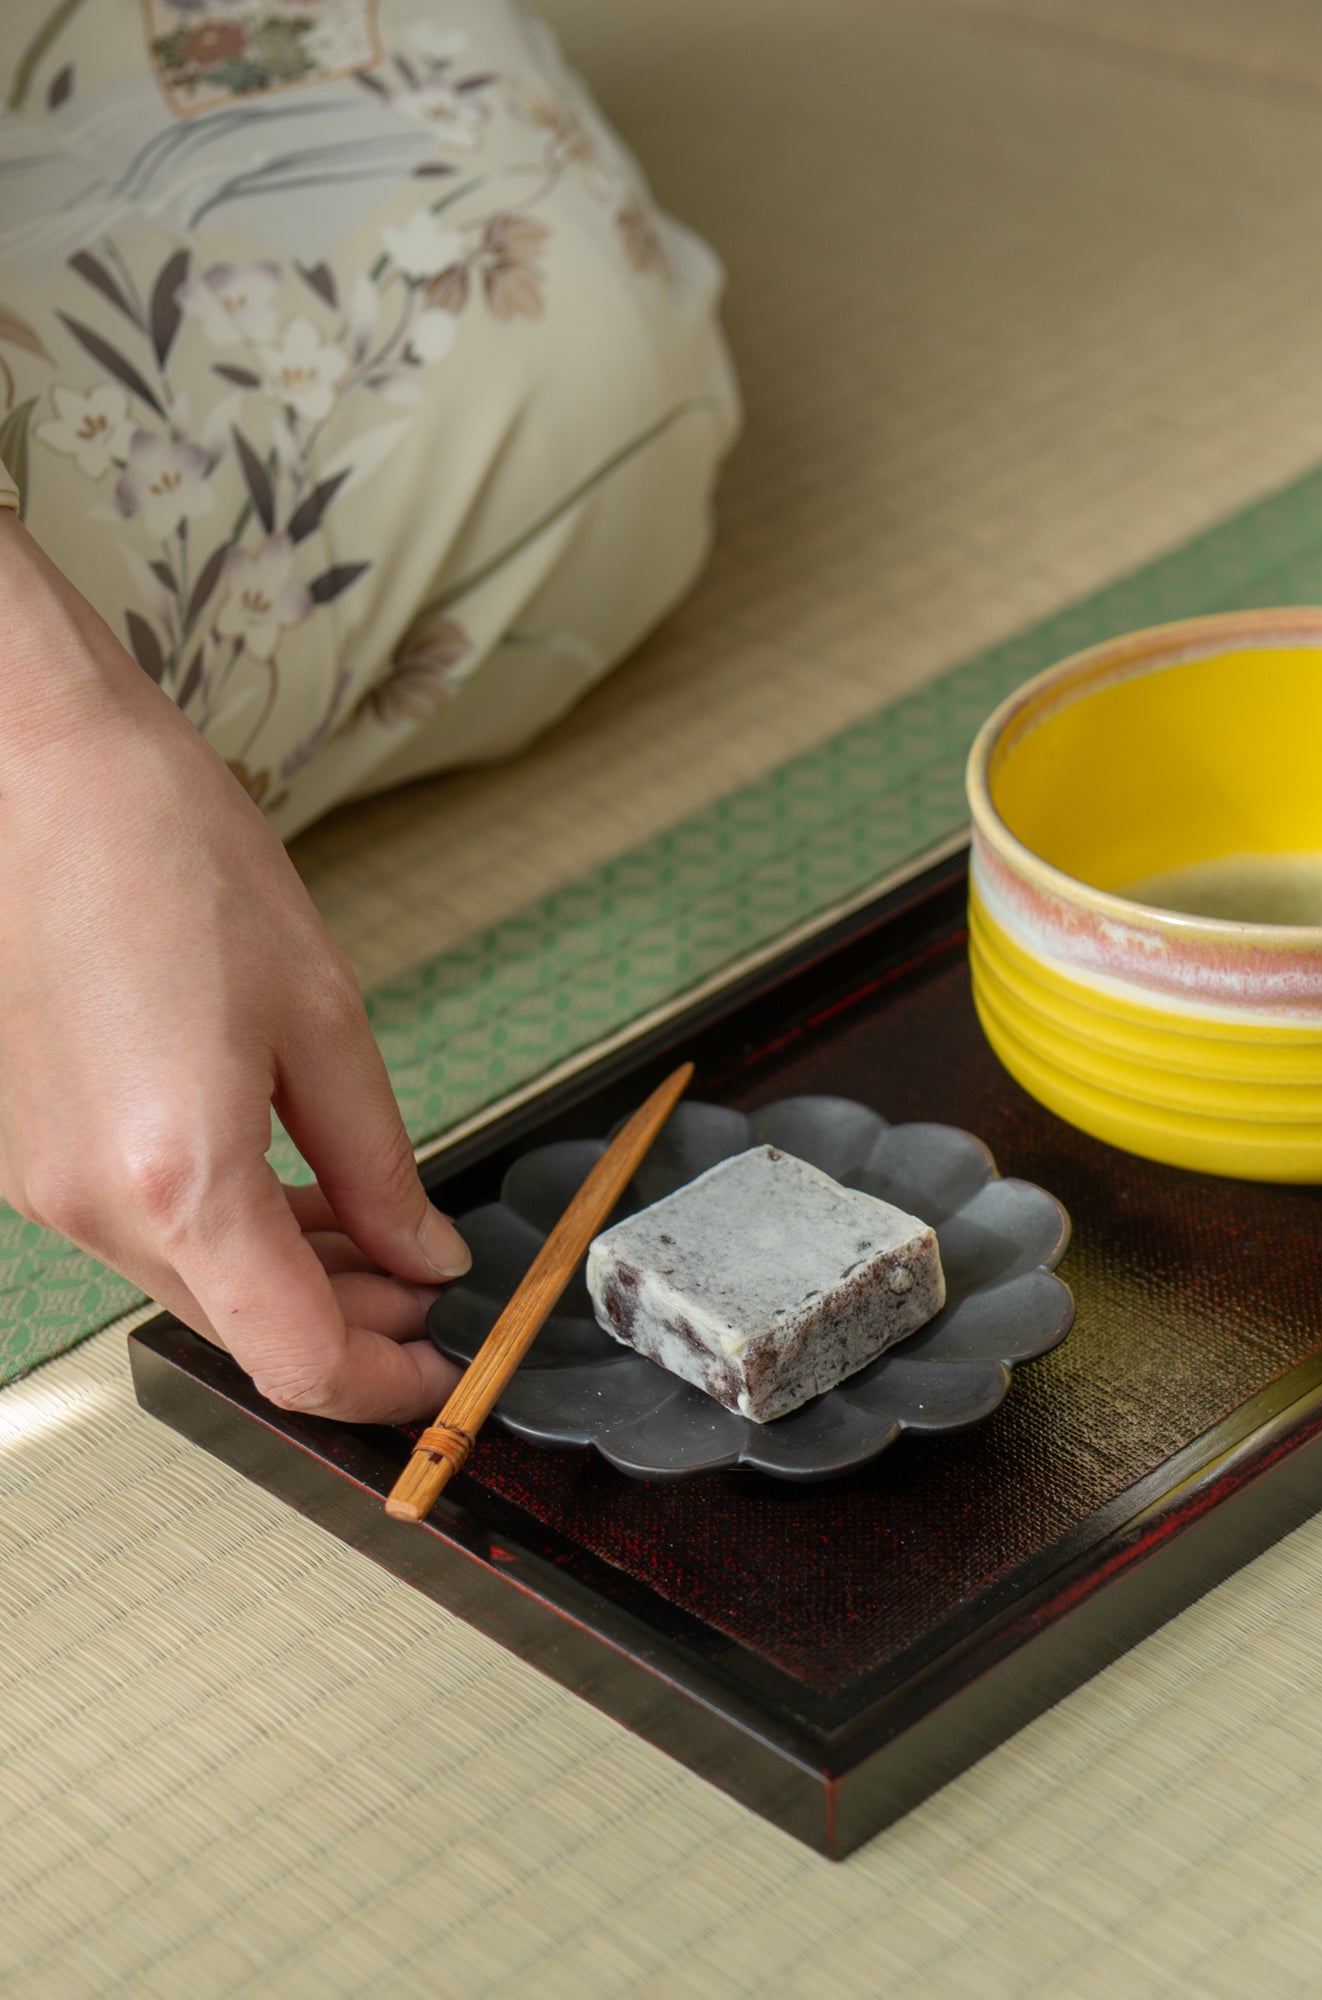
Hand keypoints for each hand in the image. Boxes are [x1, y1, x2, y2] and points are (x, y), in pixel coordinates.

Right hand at [0, 512, 468, 1422]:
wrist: (25, 770)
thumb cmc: (168, 857)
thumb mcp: (320, 1013)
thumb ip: (378, 1159)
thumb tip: (423, 1253)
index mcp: (176, 1177)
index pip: (295, 1356)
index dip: (384, 1384)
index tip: (444, 1371)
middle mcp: (90, 1204)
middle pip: (243, 1328)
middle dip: (351, 1327)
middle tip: (433, 1288)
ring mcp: (43, 1184)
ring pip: (195, 1283)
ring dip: (293, 1278)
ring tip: (381, 1235)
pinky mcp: (28, 1151)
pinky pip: (148, 1230)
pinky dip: (232, 1231)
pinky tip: (295, 1190)